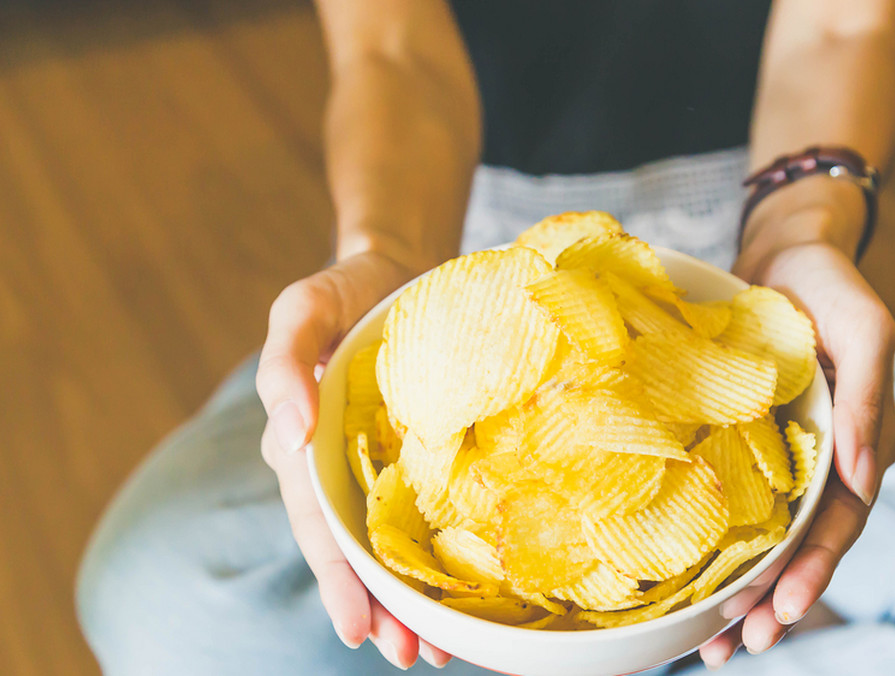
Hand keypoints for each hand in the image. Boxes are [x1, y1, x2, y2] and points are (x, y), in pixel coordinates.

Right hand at [256, 250, 453, 669]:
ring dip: (407, 601)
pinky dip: (434, 557)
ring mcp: (378, 467)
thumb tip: (291, 429)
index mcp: (304, 446)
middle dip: (378, 608)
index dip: (337, 577)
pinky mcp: (416, 460)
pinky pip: (422, 513)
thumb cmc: (346, 290)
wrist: (398, 271)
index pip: (319, 523)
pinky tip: (458, 593)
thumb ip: (285, 363)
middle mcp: (338, 468)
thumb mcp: (303, 309)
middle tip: (409, 656)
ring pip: (387, 546)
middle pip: (354, 551)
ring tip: (435, 650)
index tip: (358, 626)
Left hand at [698, 219, 894, 666]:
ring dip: (744, 592)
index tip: (784, 610)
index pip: (841, 522)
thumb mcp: (865, 329)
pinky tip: (689, 581)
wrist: (785, 252)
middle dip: (774, 600)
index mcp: (858, 446)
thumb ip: (872, 398)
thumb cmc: (830, 284)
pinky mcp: (744, 444)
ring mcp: (782, 457)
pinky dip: (716, 544)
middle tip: (739, 645)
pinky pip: (731, 501)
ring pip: (765, 537)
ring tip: (713, 643)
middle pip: (801, 547)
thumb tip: (869, 481)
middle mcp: (822, 463)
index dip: (815, 569)